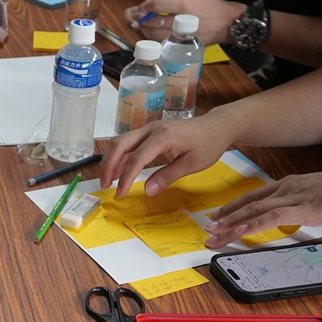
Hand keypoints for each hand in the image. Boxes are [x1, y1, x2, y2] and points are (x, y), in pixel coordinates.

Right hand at [97, 110, 236, 202]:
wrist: (216, 126)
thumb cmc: (208, 144)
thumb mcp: (192, 164)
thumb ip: (168, 176)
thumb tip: (148, 190)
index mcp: (163, 136)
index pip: (136, 158)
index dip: (126, 178)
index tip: (120, 194)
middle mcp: (152, 129)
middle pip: (119, 144)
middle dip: (108, 165)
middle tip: (105, 186)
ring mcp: (149, 128)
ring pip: (121, 142)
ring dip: (111, 160)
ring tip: (108, 181)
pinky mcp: (150, 132)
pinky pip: (129, 142)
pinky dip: (120, 156)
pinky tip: (119, 171)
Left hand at [124, 0, 244, 44]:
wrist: (228, 23)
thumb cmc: (210, 4)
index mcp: (184, 5)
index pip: (156, 6)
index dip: (145, 6)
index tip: (142, 6)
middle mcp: (181, 21)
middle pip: (152, 23)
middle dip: (139, 19)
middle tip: (134, 16)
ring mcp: (182, 35)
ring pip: (155, 37)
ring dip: (142, 31)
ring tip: (137, 25)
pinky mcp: (184, 45)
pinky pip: (162, 44)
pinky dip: (152, 40)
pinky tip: (147, 35)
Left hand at [203, 164, 321, 247]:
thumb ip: (306, 207)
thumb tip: (299, 217)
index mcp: (293, 184)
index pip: (256, 196)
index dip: (235, 207)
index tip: (219, 217)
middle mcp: (289, 187)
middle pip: (249, 202)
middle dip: (225, 216)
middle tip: (207, 228)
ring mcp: (296, 196)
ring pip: (254, 209)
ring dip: (231, 222)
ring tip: (214, 233)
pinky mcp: (304, 207)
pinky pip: (271, 217)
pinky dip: (252, 224)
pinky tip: (239, 232)